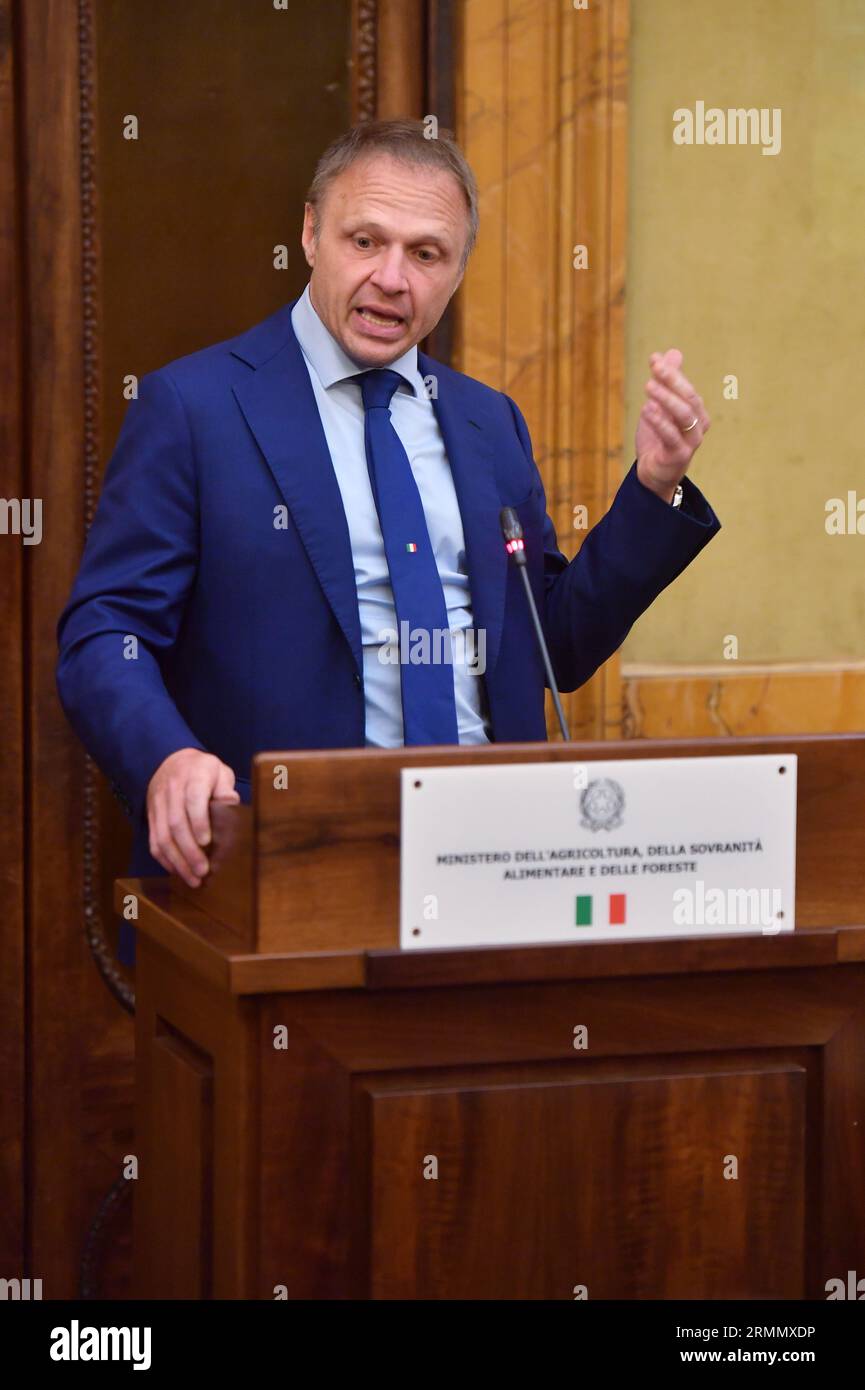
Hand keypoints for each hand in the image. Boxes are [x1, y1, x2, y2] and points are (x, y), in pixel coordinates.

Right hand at [146, 748, 239, 886]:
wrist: (172, 761)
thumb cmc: (203, 770)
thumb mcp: (220, 771)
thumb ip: (225, 787)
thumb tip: (231, 804)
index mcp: (193, 775)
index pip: (192, 798)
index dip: (198, 821)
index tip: (206, 842)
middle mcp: (171, 789)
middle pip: (175, 823)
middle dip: (189, 850)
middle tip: (203, 871)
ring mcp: (158, 804)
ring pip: (162, 835)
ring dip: (177, 861)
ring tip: (193, 879)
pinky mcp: (151, 816)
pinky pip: (153, 840)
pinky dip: (165, 859)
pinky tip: (178, 871)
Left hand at [635, 348, 710, 501]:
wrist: (654, 474)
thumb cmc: (658, 439)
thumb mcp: (660, 407)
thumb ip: (666, 383)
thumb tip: (673, 352)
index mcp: (697, 412)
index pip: (687, 388)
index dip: (672, 372)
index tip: (654, 358)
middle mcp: (698, 425)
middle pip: (689, 398)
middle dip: (672, 380)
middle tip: (655, 366)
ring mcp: (691, 441)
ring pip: (684, 415)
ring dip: (666, 399)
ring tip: (648, 386)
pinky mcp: (679, 456)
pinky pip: (671, 436)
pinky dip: (660, 421)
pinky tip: (647, 409)